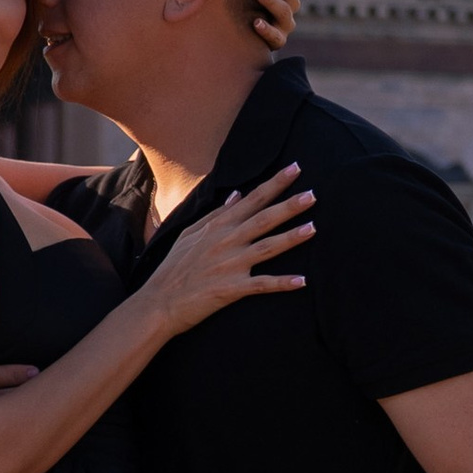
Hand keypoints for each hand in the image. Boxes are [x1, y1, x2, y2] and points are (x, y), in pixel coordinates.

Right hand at [133, 166, 313, 333]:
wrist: (158, 303)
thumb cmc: (174, 268)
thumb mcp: (190, 234)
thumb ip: (216, 214)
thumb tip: (237, 195)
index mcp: (218, 226)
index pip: (252, 199)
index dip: (274, 184)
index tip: (295, 169)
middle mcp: (226, 241)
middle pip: (264, 219)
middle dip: (289, 206)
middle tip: (313, 194)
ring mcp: (230, 265)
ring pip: (267, 248)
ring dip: (291, 238)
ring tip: (313, 228)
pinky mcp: (231, 289)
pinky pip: (262, 284)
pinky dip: (282, 283)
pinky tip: (302, 281)